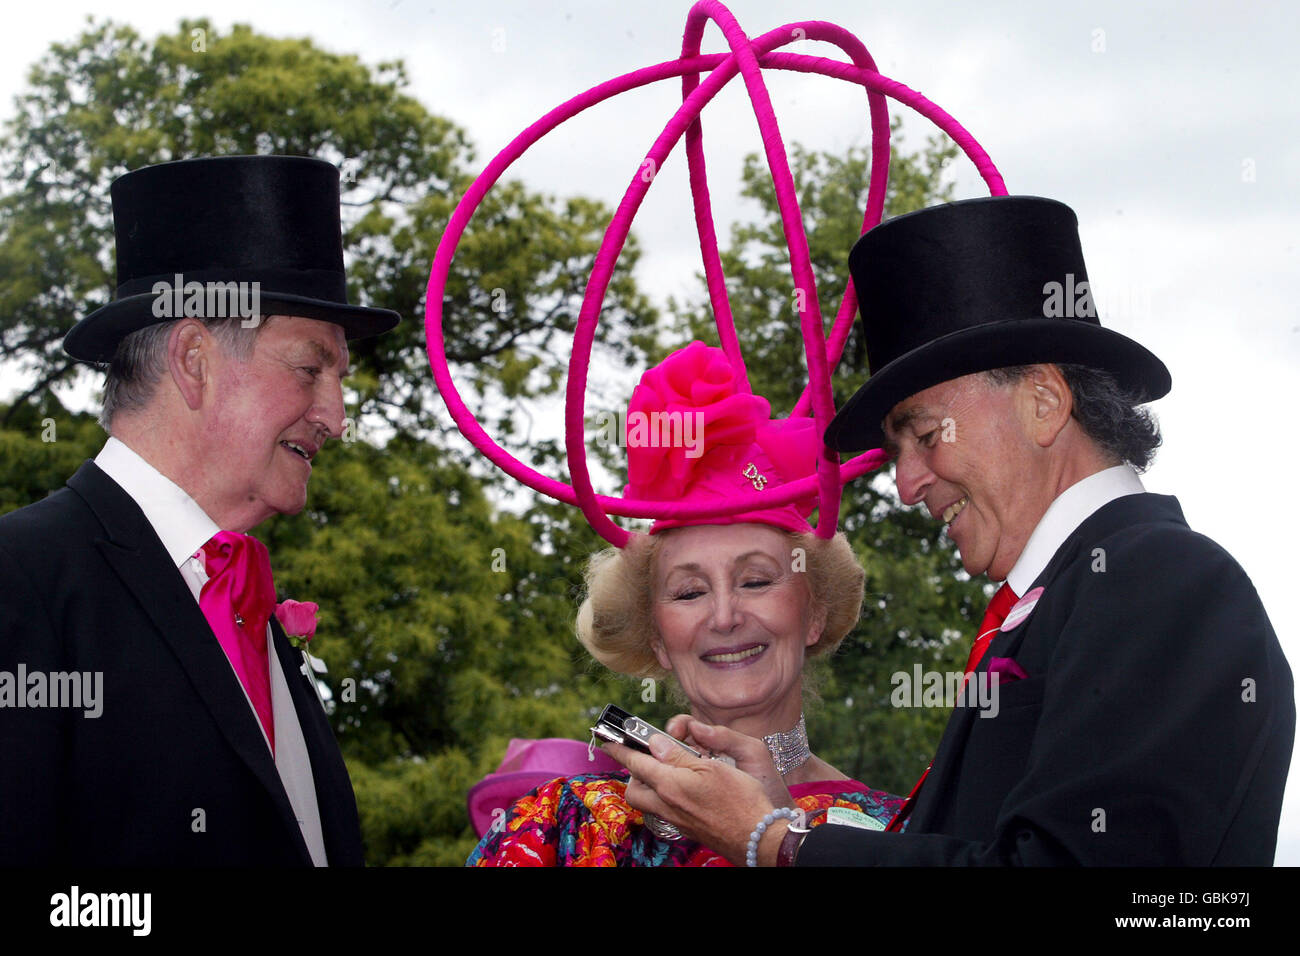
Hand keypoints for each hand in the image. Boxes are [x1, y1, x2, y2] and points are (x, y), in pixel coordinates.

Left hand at [602, 724, 792, 865]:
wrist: (757, 838)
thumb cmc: (740, 799)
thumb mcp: (711, 767)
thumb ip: (678, 755)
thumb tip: (655, 744)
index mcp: (670, 785)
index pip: (636, 763)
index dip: (620, 750)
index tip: (608, 741)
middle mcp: (667, 805)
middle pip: (634, 790)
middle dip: (634, 773)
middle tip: (649, 757)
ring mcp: (676, 820)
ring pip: (649, 802)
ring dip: (651, 785)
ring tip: (671, 770)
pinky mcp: (687, 828)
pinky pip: (665, 810)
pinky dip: (666, 797)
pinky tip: (686, 788)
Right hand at [664, 715, 790, 809]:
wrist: (770, 822)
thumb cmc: (767, 785)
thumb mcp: (752, 753)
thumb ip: (726, 736)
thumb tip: (695, 727)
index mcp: (714, 744)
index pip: (687, 727)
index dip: (677, 726)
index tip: (674, 731)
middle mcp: (700, 760)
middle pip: (670, 745)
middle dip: (661, 743)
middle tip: (663, 749)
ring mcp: (694, 781)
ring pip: (667, 768)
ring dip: (662, 765)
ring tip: (668, 769)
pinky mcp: (690, 801)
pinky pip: (671, 789)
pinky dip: (668, 786)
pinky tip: (675, 788)